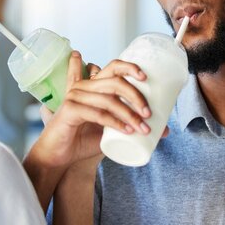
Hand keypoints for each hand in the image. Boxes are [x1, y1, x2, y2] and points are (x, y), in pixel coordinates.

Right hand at [31, 51, 155, 168]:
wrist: (59, 157)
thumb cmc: (83, 141)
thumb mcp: (111, 132)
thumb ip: (130, 126)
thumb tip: (164, 130)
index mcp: (92, 86)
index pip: (112, 68)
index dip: (129, 67)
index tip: (144, 75)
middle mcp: (83, 87)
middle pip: (115, 81)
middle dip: (136, 95)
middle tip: (149, 112)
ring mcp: (76, 96)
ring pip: (109, 99)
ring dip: (129, 113)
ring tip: (143, 128)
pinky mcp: (71, 110)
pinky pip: (99, 113)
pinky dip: (115, 122)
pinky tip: (127, 130)